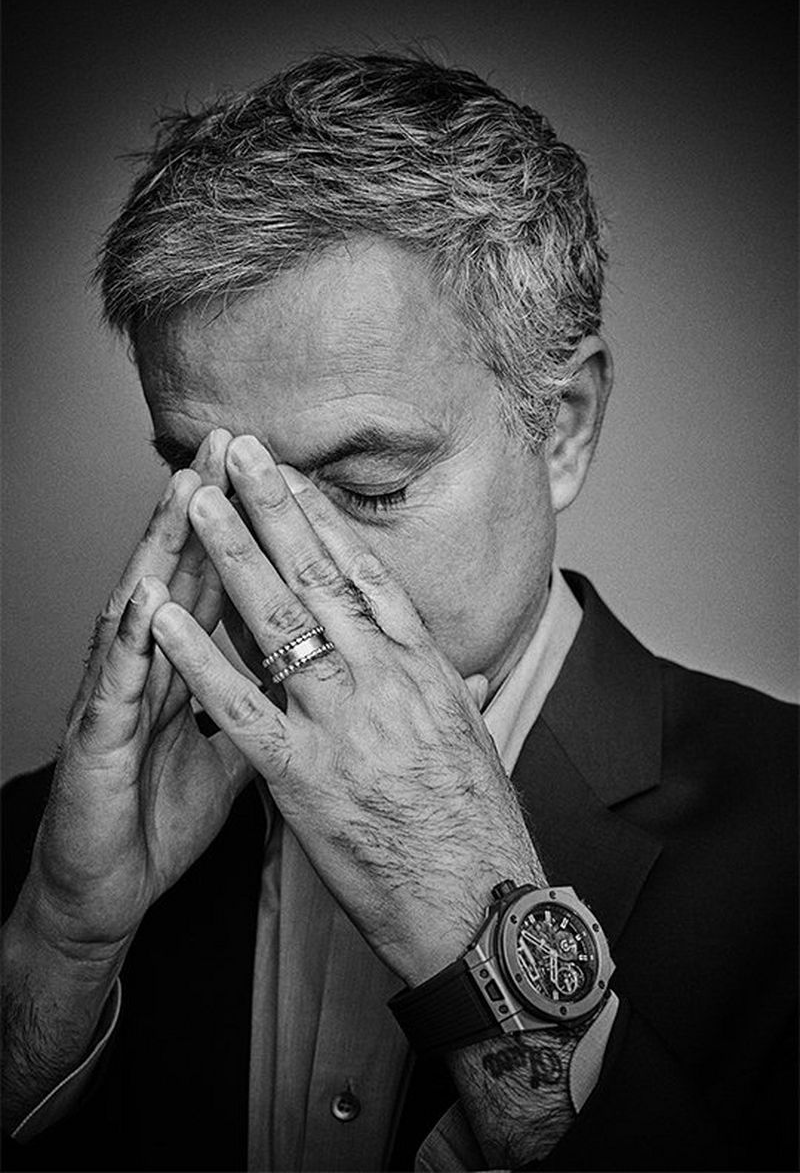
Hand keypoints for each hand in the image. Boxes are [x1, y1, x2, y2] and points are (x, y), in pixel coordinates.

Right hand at [16, 429, 251, 957]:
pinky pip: (118, 687)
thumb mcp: (234, 747)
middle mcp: (153, 666)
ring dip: (162, 550)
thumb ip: (271, 701)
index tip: (284, 473)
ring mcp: (121, 696)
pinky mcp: (96, 741)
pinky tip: (143, 599)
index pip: (223, 582)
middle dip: (209, 508)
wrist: (104, 882)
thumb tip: (321, 671)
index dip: (252, 530)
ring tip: (185, 490)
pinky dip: (131, 642)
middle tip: (231, 443)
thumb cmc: (162, 808)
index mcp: (190, 664)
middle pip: (183, 575)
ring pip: (142, 609)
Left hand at [151, 433, 543, 983]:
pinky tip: (165, 617)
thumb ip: (461, 697)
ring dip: (232, 556)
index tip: (295, 478)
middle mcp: (385, 680)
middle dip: (274, 508)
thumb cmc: (479, 828)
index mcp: (426, 670)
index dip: (326, 520)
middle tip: (240, 452)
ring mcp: (344, 723)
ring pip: (279, 621)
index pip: (369, 576)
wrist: (480, 905)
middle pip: (320, 576)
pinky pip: (240, 705)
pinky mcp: (303, 774)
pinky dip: (198, 657)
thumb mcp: (478, 746)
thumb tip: (471, 671)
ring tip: (198, 505)